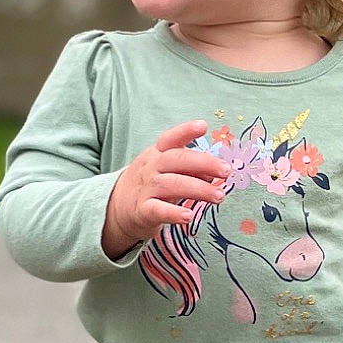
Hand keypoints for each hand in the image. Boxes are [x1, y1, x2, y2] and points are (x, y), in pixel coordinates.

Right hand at [103, 119, 230, 258]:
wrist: (117, 208)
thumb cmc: (150, 185)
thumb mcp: (166, 171)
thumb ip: (190, 170)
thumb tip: (215, 173)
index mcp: (157, 153)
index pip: (170, 139)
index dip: (186, 131)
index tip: (203, 126)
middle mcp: (151, 167)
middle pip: (176, 160)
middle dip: (204, 163)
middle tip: (226, 171)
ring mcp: (146, 188)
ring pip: (172, 184)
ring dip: (198, 189)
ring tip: (219, 197)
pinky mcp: (143, 210)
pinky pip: (158, 210)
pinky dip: (174, 213)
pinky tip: (189, 216)